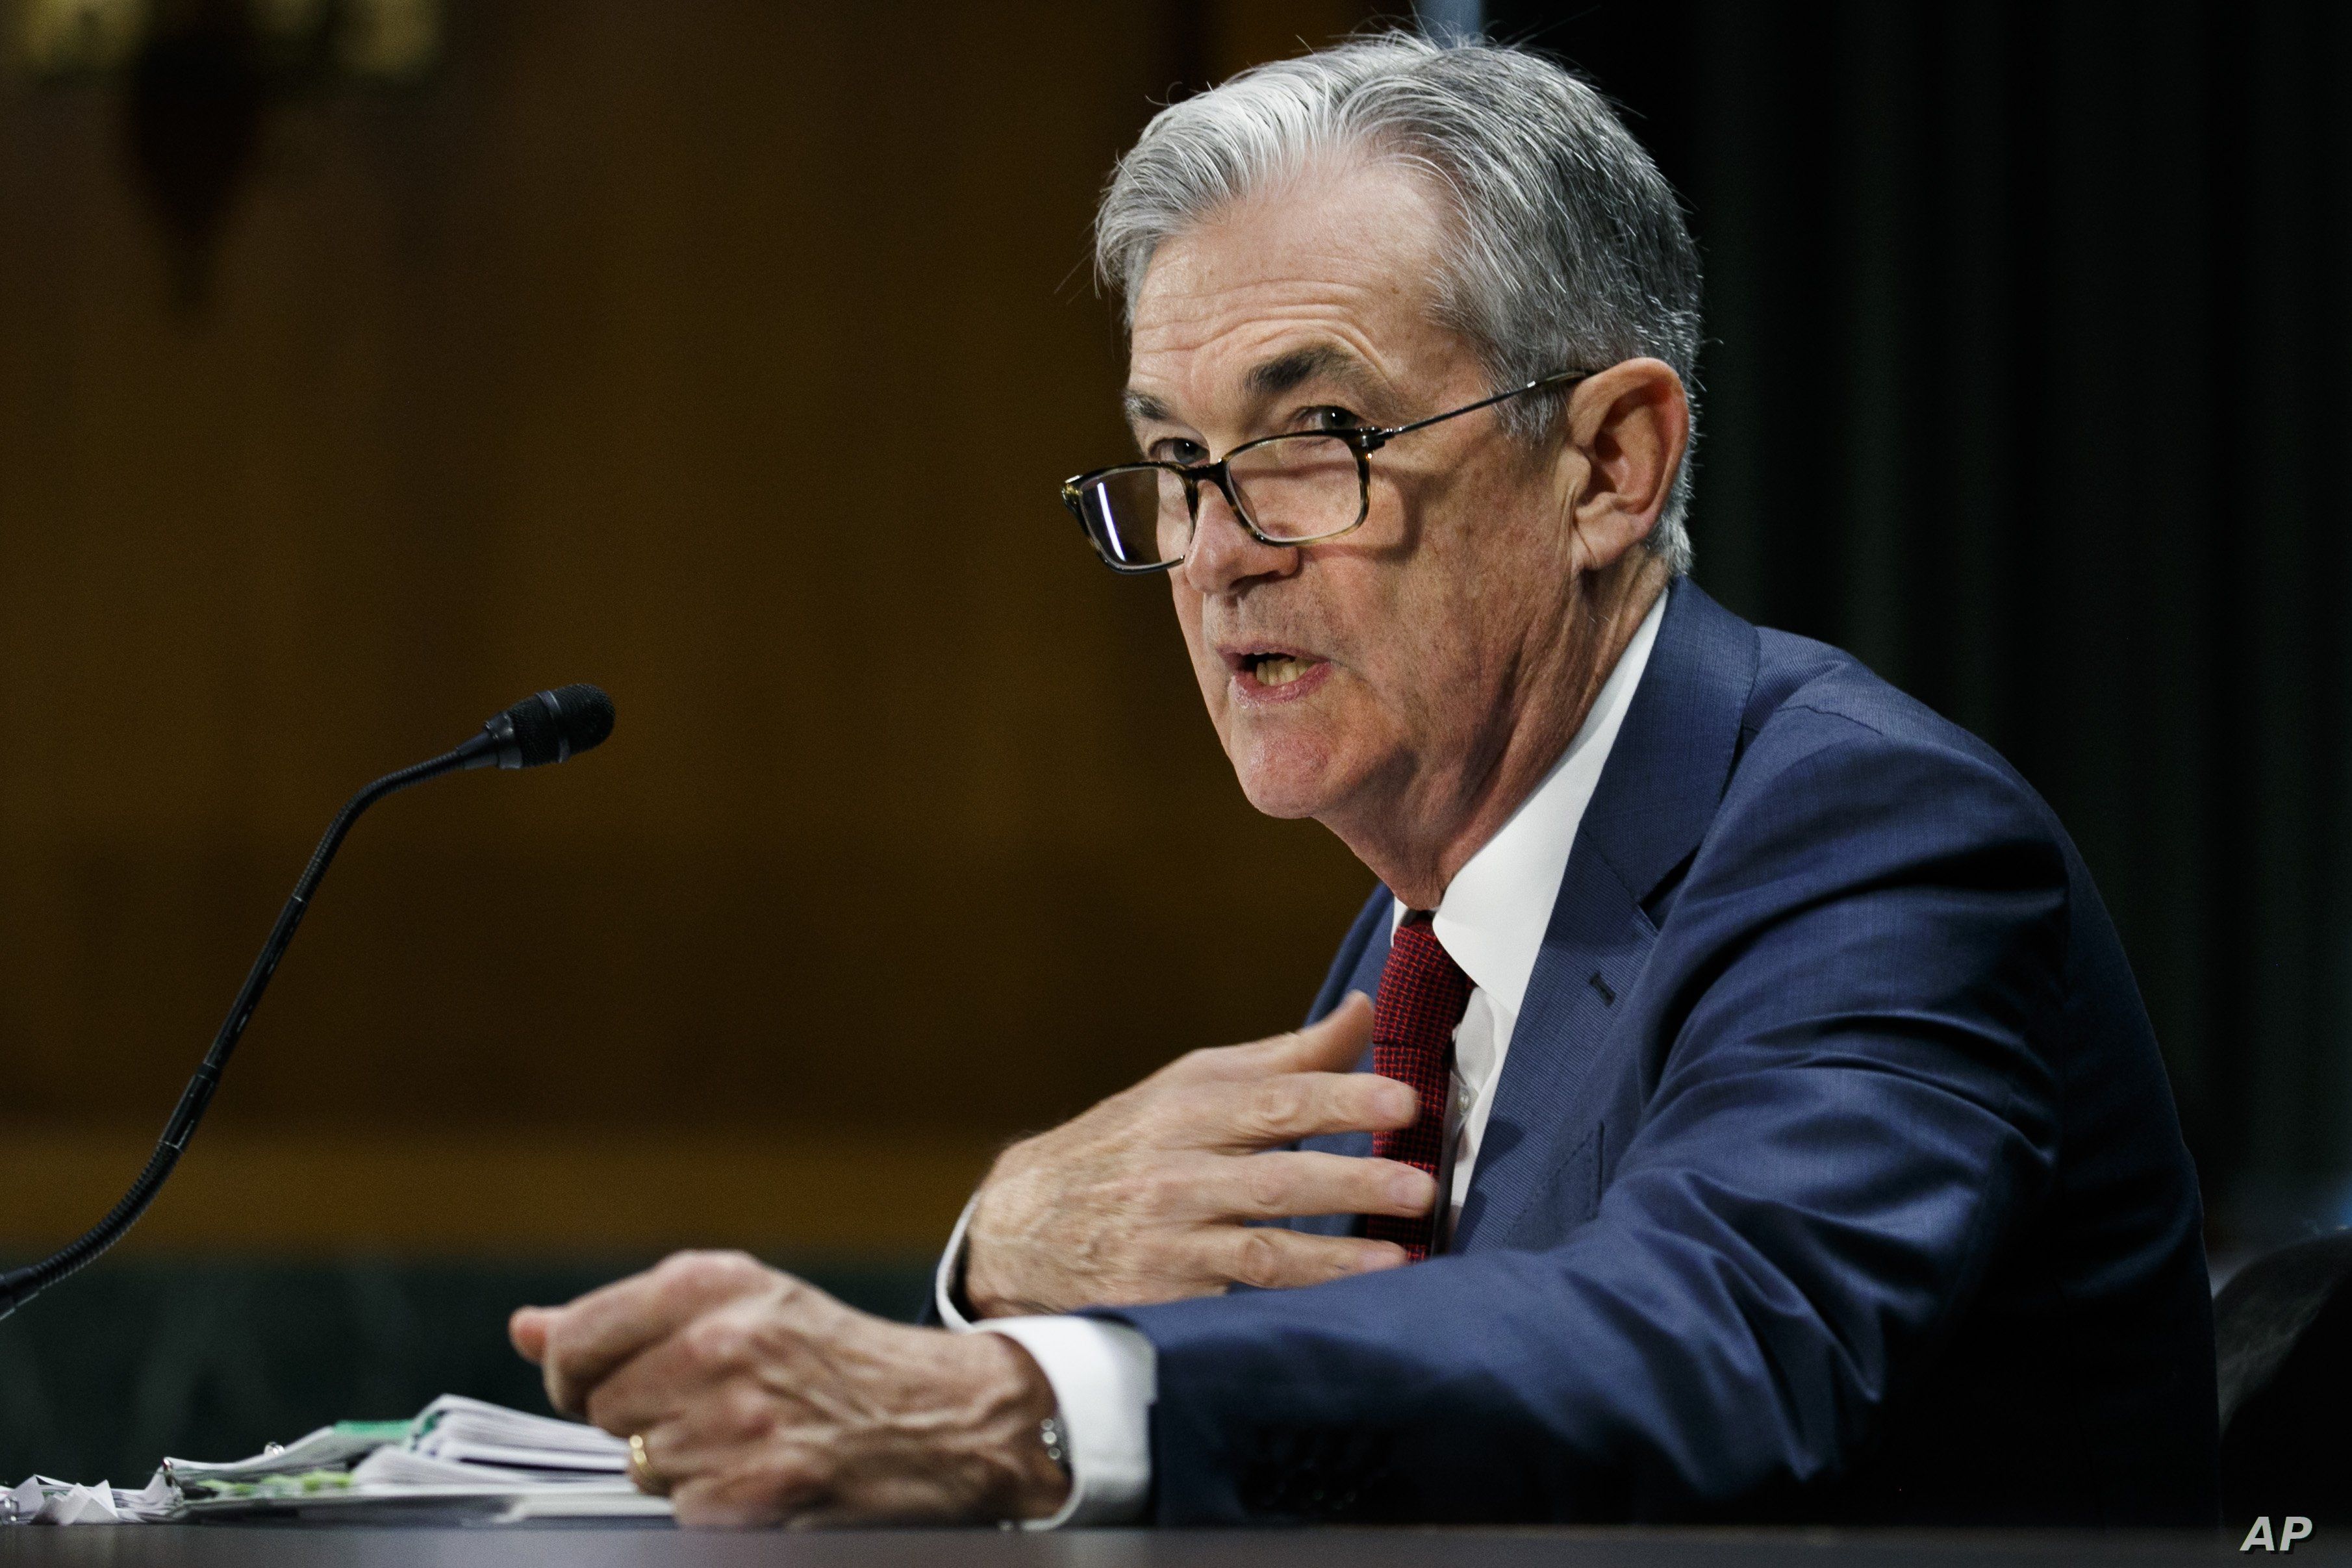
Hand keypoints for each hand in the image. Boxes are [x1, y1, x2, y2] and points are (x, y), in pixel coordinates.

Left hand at [510, 1251, 1067, 1526]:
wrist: (940, 1416)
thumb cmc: (831, 1357)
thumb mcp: (740, 1303)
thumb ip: (625, 1316)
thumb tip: (526, 1330)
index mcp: (709, 1286)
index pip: (575, 1342)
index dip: (575, 1374)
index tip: (601, 1383)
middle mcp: (718, 1346)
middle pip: (603, 1410)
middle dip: (645, 1416)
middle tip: (716, 1406)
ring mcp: (735, 1424)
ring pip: (641, 1465)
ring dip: (683, 1464)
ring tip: (751, 1437)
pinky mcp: (753, 1495)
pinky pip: (681, 1513)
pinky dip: (715, 1507)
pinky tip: (764, 1475)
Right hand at [962, 991, 1435, 1316]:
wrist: (1022, 1227)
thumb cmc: (1129, 1146)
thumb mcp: (1189, 1086)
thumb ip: (1283, 1058)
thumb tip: (1364, 1010)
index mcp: (1187, 1110)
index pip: (1275, 1100)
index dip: (1341, 1100)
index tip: (1402, 1101)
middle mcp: (1175, 1173)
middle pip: (1275, 1177)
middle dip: (1351, 1182)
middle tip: (1419, 1186)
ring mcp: (1167, 1242)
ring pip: (1261, 1251)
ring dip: (1334, 1258)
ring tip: (1399, 1260)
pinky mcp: (1163, 1301)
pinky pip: (1237, 1305)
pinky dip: (1292, 1306)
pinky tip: (1345, 1312)